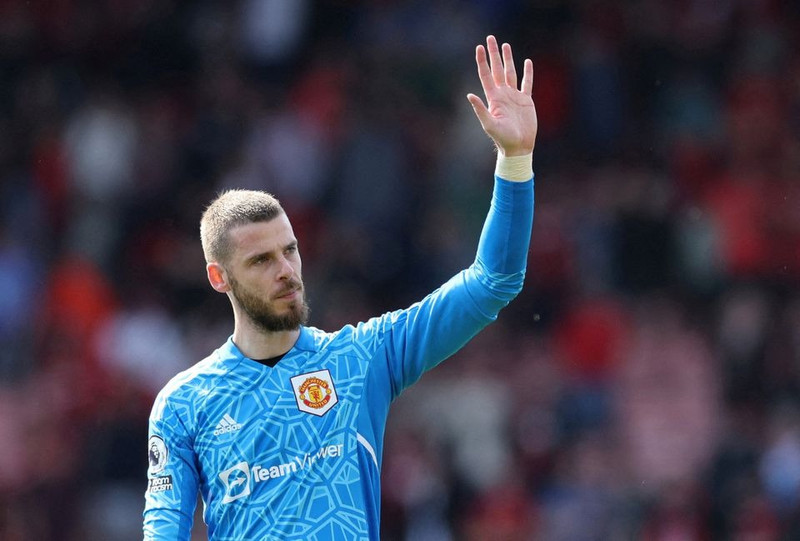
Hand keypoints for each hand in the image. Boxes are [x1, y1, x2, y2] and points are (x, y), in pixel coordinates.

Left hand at [467, 35, 536, 156]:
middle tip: (490, 38)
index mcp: (493, 98)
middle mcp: (502, 94)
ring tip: (506, 45)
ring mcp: (514, 96)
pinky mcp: (526, 100)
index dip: (482, 61)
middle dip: (494, 54)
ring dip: (508, 59)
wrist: (518, 147)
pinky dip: (528, 73)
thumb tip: (469, 95)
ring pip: (511, 72)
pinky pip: (527, 83)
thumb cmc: (503, 138)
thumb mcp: (489, 124)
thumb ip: (480, 109)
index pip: (485, 75)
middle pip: (497, 69)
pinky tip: (527, 62)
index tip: (479, 47)